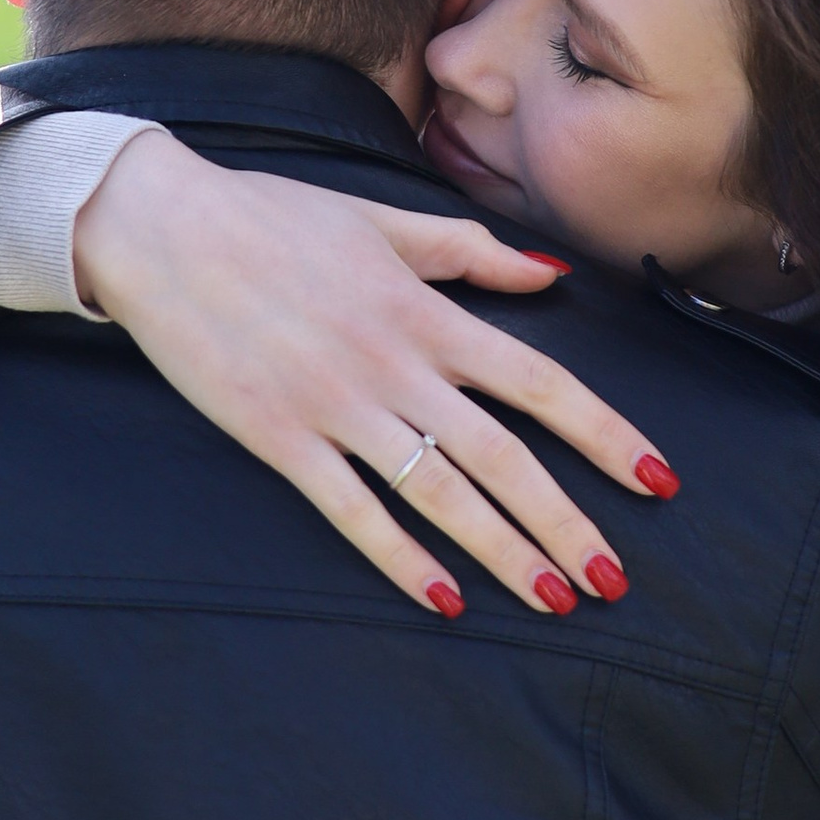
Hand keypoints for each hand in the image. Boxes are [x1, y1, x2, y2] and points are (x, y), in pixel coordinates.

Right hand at [70, 131, 677, 619]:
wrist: (162, 228)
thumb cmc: (272, 218)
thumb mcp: (384, 222)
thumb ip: (471, 254)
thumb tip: (551, 275)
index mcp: (426, 311)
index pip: (540, 382)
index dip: (605, 435)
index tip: (657, 479)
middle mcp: (395, 364)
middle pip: (503, 456)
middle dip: (567, 523)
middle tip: (614, 580)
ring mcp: (337, 406)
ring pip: (439, 493)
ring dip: (502, 551)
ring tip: (554, 601)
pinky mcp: (279, 438)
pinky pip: (352, 510)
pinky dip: (399, 557)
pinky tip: (443, 599)